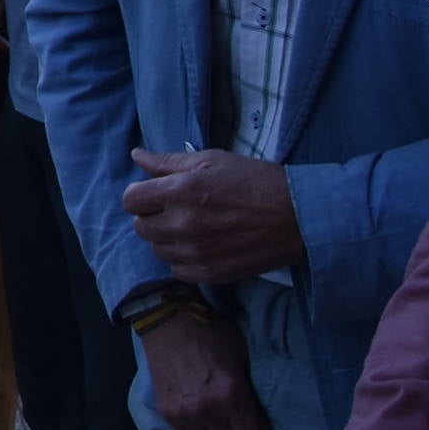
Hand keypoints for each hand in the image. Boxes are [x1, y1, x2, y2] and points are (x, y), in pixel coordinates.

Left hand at [126, 149, 305, 281]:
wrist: (297, 217)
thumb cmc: (255, 181)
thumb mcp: (211, 160)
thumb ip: (168, 162)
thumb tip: (136, 156)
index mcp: (180, 190)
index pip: (131, 200)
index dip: (140, 196)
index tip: (155, 195)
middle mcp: (183, 223)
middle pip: (141, 227)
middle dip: (153, 217)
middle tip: (176, 211)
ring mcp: (196, 252)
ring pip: (158, 250)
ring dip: (168, 239)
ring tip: (191, 228)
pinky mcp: (211, 273)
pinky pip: (178, 270)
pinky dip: (184, 260)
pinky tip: (202, 246)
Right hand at [138, 310, 276, 429]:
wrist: (167, 319)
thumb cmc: (212, 331)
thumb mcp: (244, 353)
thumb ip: (256, 386)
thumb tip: (272, 412)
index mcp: (231, 394)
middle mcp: (207, 410)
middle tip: (253, 428)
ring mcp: (184, 414)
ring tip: (232, 428)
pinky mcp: (168, 413)